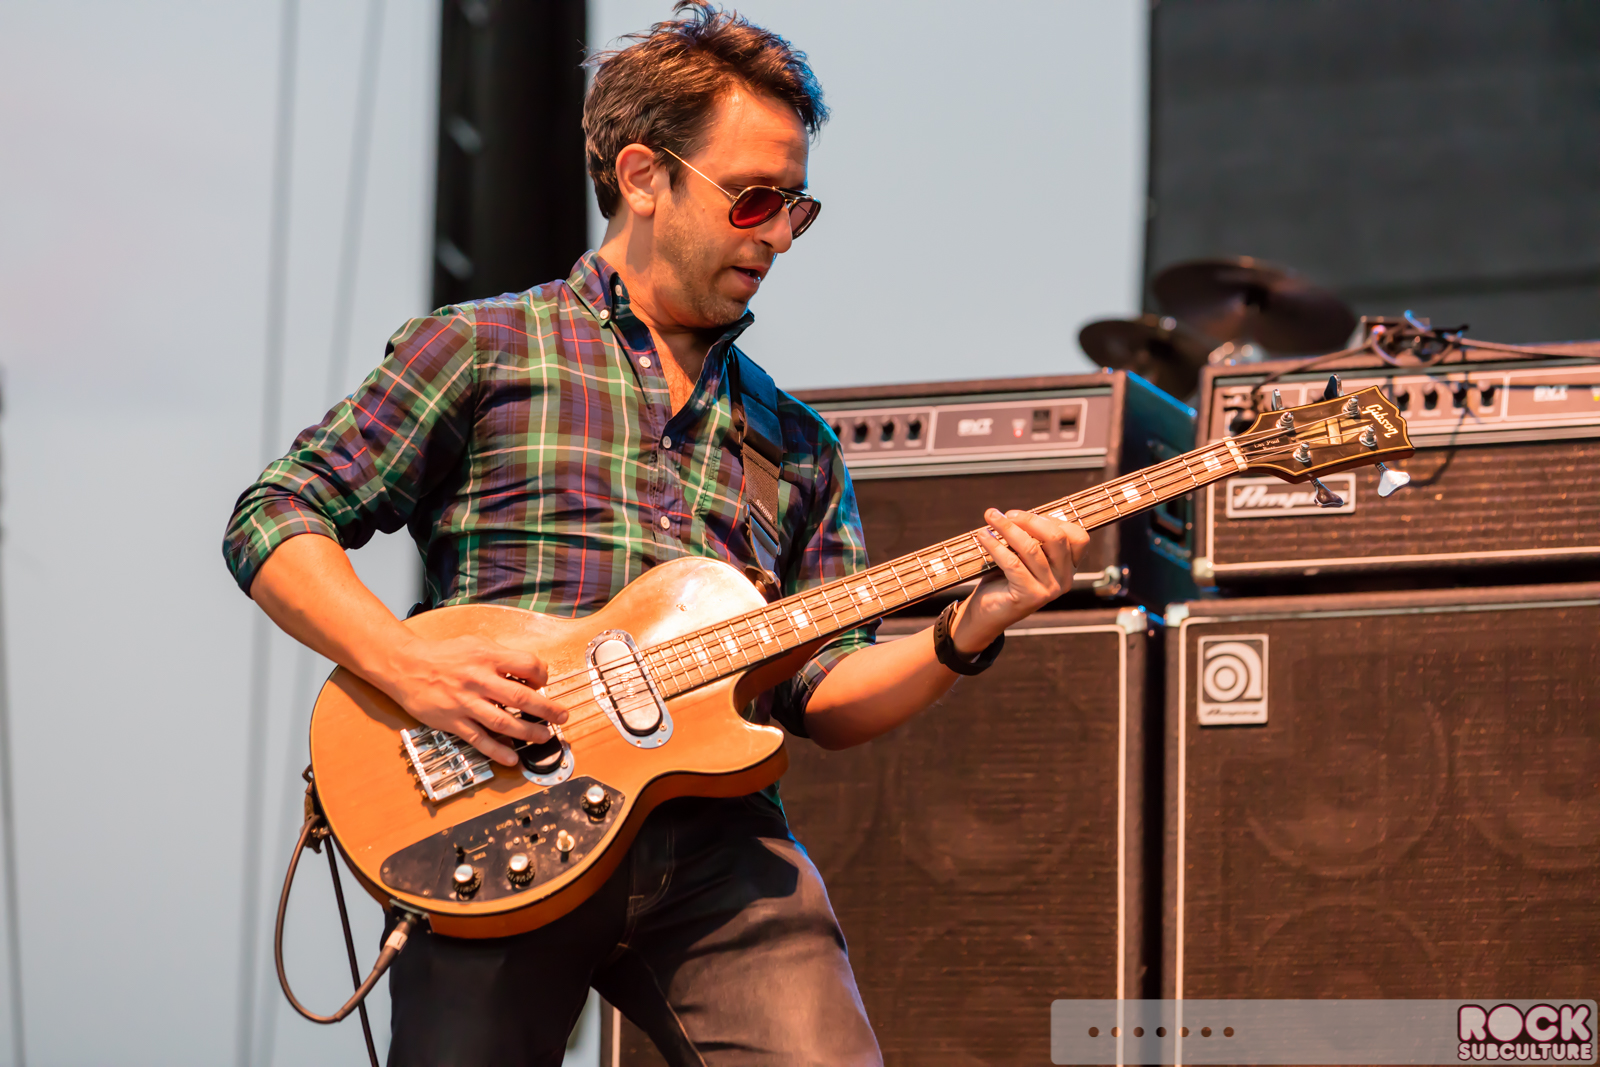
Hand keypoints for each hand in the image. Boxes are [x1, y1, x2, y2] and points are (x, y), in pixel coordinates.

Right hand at [381, 635, 566, 765]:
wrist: (406, 666)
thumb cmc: (444, 655)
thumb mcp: (476, 644)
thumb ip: (501, 658)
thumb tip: (528, 674)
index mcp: (487, 657)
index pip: (528, 665)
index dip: (542, 676)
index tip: (543, 684)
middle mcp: (479, 680)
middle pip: (522, 697)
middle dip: (547, 709)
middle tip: (562, 716)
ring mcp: (466, 703)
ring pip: (503, 722)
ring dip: (528, 732)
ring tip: (543, 738)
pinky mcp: (453, 721)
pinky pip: (479, 739)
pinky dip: (497, 750)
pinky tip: (512, 757)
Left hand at [952, 508, 1088, 654]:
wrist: (988, 613)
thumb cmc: (1005, 579)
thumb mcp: (1024, 556)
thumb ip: (1032, 538)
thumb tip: (1021, 513)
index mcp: (1069, 568)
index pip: (1078, 537)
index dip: (1053, 520)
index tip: (1026, 515)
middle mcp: (1065, 579)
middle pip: (1057, 538)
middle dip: (1029, 520)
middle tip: (1006, 514)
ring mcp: (1050, 590)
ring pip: (1032, 548)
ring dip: (1007, 528)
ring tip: (990, 517)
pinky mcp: (1030, 596)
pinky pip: (1013, 562)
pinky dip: (995, 545)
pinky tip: (983, 535)